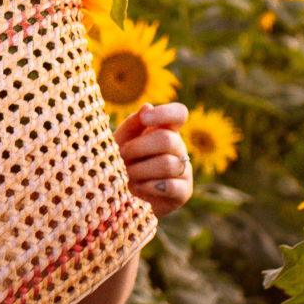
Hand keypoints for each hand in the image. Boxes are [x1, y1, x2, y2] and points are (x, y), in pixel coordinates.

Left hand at [116, 102, 192, 217]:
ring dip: (140, 170)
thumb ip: (132, 125)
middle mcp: (178, 147)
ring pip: (168, 164)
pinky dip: (149, 187)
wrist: (120, 197)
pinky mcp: (183, 191)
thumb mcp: (120, 141)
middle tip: (121, 156)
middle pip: (167, 139)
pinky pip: (171, 186)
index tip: (145, 118)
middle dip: (139, 148)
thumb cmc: (119, 163)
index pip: (179, 113)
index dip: (165, 113)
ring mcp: (183, 169)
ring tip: (126, 175)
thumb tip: (147, 106)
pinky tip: (138, 188)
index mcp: (165, 129)